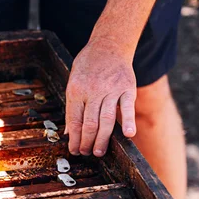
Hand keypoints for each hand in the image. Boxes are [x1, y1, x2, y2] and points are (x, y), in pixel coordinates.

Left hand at [64, 38, 136, 156]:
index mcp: (76, 90)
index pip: (74, 120)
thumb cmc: (88, 66)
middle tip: (86, 153)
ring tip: (99, 152)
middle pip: (90, 123)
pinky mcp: (127, 88)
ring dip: (102, 139)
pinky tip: (128, 135)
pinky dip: (129, 121)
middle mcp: (93, 90)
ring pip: (106, 119)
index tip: (74, 149)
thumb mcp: (73, 82)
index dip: (74, 138)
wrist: (108, 45)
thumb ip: (71, 107)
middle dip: (87, 142)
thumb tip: (69, 132)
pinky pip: (127, 107)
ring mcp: (111, 89)